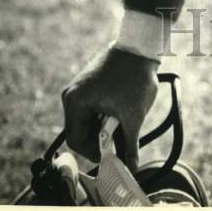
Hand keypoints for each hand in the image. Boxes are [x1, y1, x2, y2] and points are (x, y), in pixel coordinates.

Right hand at [62, 45, 158, 173]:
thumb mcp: (133, 115)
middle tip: (119, 144)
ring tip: (122, 125)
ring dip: (103, 127)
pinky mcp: (88, 82)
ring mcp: (79, 86)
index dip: (93, 154)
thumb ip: (129, 145)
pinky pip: (91, 107)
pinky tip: (120, 112)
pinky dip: (104, 115)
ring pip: (87, 119)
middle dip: (100, 140)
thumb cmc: (134, 75)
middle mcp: (71, 94)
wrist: (140, 44)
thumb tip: (131, 167)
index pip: (76, 141)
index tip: (111, 158)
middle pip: (80, 131)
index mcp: (75, 102)